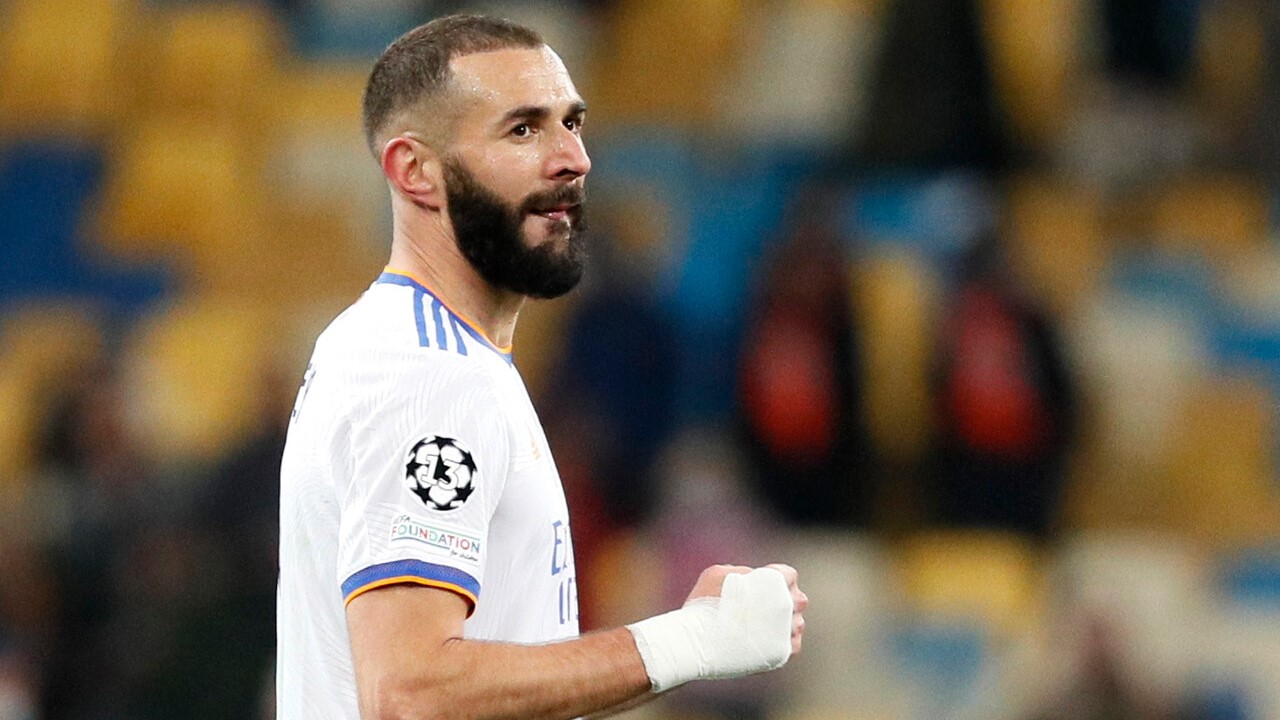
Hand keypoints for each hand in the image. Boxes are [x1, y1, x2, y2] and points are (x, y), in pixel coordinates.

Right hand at [627, 562, 806, 690]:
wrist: (697, 643)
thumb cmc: (703, 605)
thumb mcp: (719, 572)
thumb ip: (743, 572)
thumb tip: (754, 579)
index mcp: (774, 581)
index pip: (790, 575)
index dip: (776, 579)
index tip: (762, 587)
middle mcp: (786, 605)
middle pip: (798, 599)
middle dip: (785, 600)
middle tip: (764, 607)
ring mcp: (785, 630)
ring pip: (798, 623)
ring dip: (785, 623)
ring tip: (763, 627)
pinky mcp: (780, 653)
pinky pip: (794, 645)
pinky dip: (784, 642)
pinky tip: (767, 640)